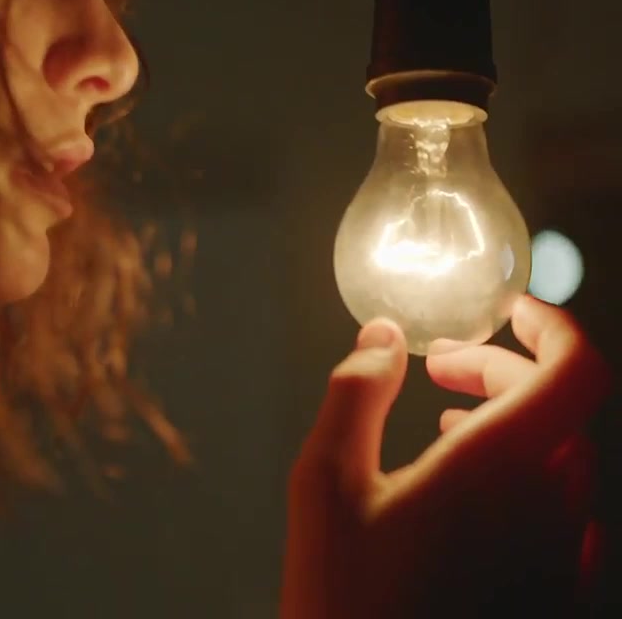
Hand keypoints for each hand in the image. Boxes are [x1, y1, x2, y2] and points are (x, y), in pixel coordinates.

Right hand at [282, 296, 610, 618]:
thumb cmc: (343, 594)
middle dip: (503, 371)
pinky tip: (469, 495)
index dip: (551, 328)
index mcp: (499, 466)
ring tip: (443, 426)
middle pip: (561, 407)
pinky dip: (527, 479)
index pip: (578, 370)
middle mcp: (550, 506)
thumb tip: (383, 336)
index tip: (506, 312)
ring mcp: (560, 555)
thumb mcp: (324, 482)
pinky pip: (564, 513)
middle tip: (439, 369)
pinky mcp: (555, 592)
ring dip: (514, 425)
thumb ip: (356, 393)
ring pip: (565, 459)